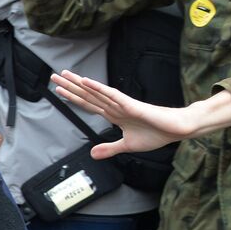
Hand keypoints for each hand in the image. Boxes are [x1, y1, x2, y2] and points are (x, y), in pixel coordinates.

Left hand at [51, 70, 230, 156]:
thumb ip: (109, 148)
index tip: (59, 90)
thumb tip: (92, 154)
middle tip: (53, 76)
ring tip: (64, 75)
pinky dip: (99, 89)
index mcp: (113, 114)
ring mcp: (122, 104)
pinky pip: (112, 95)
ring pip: (96, 92)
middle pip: (87, 95)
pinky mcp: (132, 105)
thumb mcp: (127, 145)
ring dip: (80, 84)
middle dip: (70, 86)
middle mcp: (114, 106)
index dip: (73, 97)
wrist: (177, 130)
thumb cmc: (156, 134)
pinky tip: (87, 82)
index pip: (88, 104)